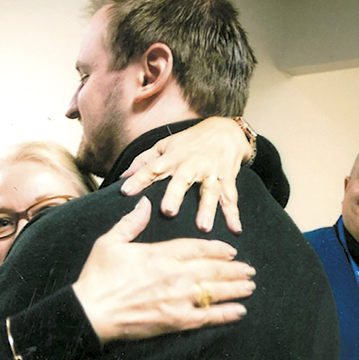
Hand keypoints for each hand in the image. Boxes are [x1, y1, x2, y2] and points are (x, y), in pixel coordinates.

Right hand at [72, 197, 254, 343]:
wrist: (91, 311)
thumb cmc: (98, 276)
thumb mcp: (110, 242)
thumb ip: (131, 223)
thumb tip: (145, 203)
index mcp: (160, 254)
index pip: (197, 248)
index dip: (217, 249)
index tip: (231, 251)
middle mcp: (174, 275)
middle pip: (213, 269)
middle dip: (234, 269)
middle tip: (250, 270)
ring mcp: (177, 299)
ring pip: (215, 291)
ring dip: (236, 289)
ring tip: (249, 287)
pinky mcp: (175, 321)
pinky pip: (207, 317)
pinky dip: (225, 314)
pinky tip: (240, 312)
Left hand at [119, 116, 251, 232]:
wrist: (225, 130)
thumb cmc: (190, 141)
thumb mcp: (165, 145)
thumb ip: (144, 161)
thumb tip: (123, 176)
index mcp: (172, 157)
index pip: (152, 168)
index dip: (138, 179)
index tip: (125, 191)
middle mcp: (191, 165)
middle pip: (182, 180)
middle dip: (175, 195)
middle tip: (168, 211)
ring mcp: (211, 172)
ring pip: (209, 191)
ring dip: (207, 209)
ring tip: (203, 226)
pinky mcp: (227, 178)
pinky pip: (230, 197)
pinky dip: (234, 214)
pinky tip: (235, 229)